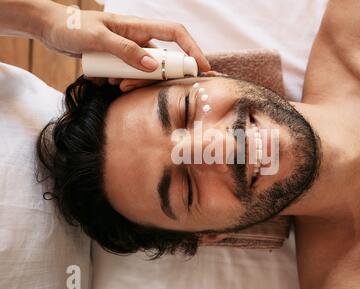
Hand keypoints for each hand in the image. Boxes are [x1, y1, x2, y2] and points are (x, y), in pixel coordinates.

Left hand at [41, 2, 209, 80]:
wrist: (52, 29)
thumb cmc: (73, 27)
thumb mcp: (98, 38)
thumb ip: (126, 51)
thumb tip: (154, 66)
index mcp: (139, 27)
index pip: (176, 35)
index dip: (193, 50)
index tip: (203, 68)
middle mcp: (139, 39)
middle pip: (162, 62)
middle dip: (153, 78)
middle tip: (129, 86)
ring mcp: (131, 52)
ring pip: (146, 73)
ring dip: (134, 82)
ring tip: (113, 83)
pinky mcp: (121, 62)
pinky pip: (131, 76)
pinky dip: (123, 82)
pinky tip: (105, 80)